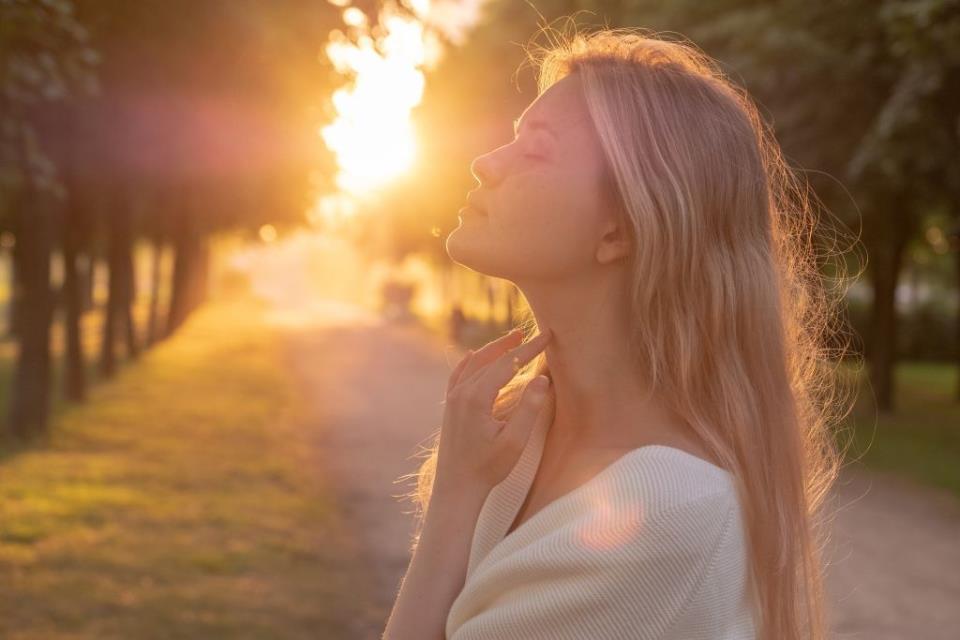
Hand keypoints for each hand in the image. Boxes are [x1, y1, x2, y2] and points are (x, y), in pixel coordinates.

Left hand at [434, 327, 553, 497]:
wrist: (456, 489)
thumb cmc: (487, 469)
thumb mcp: (514, 442)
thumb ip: (529, 409)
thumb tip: (542, 379)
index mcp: (476, 398)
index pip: (507, 363)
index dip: (529, 349)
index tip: (547, 336)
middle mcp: (460, 393)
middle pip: (489, 358)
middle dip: (511, 344)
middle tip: (532, 333)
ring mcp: (452, 399)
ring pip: (473, 364)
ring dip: (493, 349)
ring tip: (512, 340)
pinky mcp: (450, 407)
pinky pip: (459, 375)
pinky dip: (470, 361)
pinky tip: (473, 356)